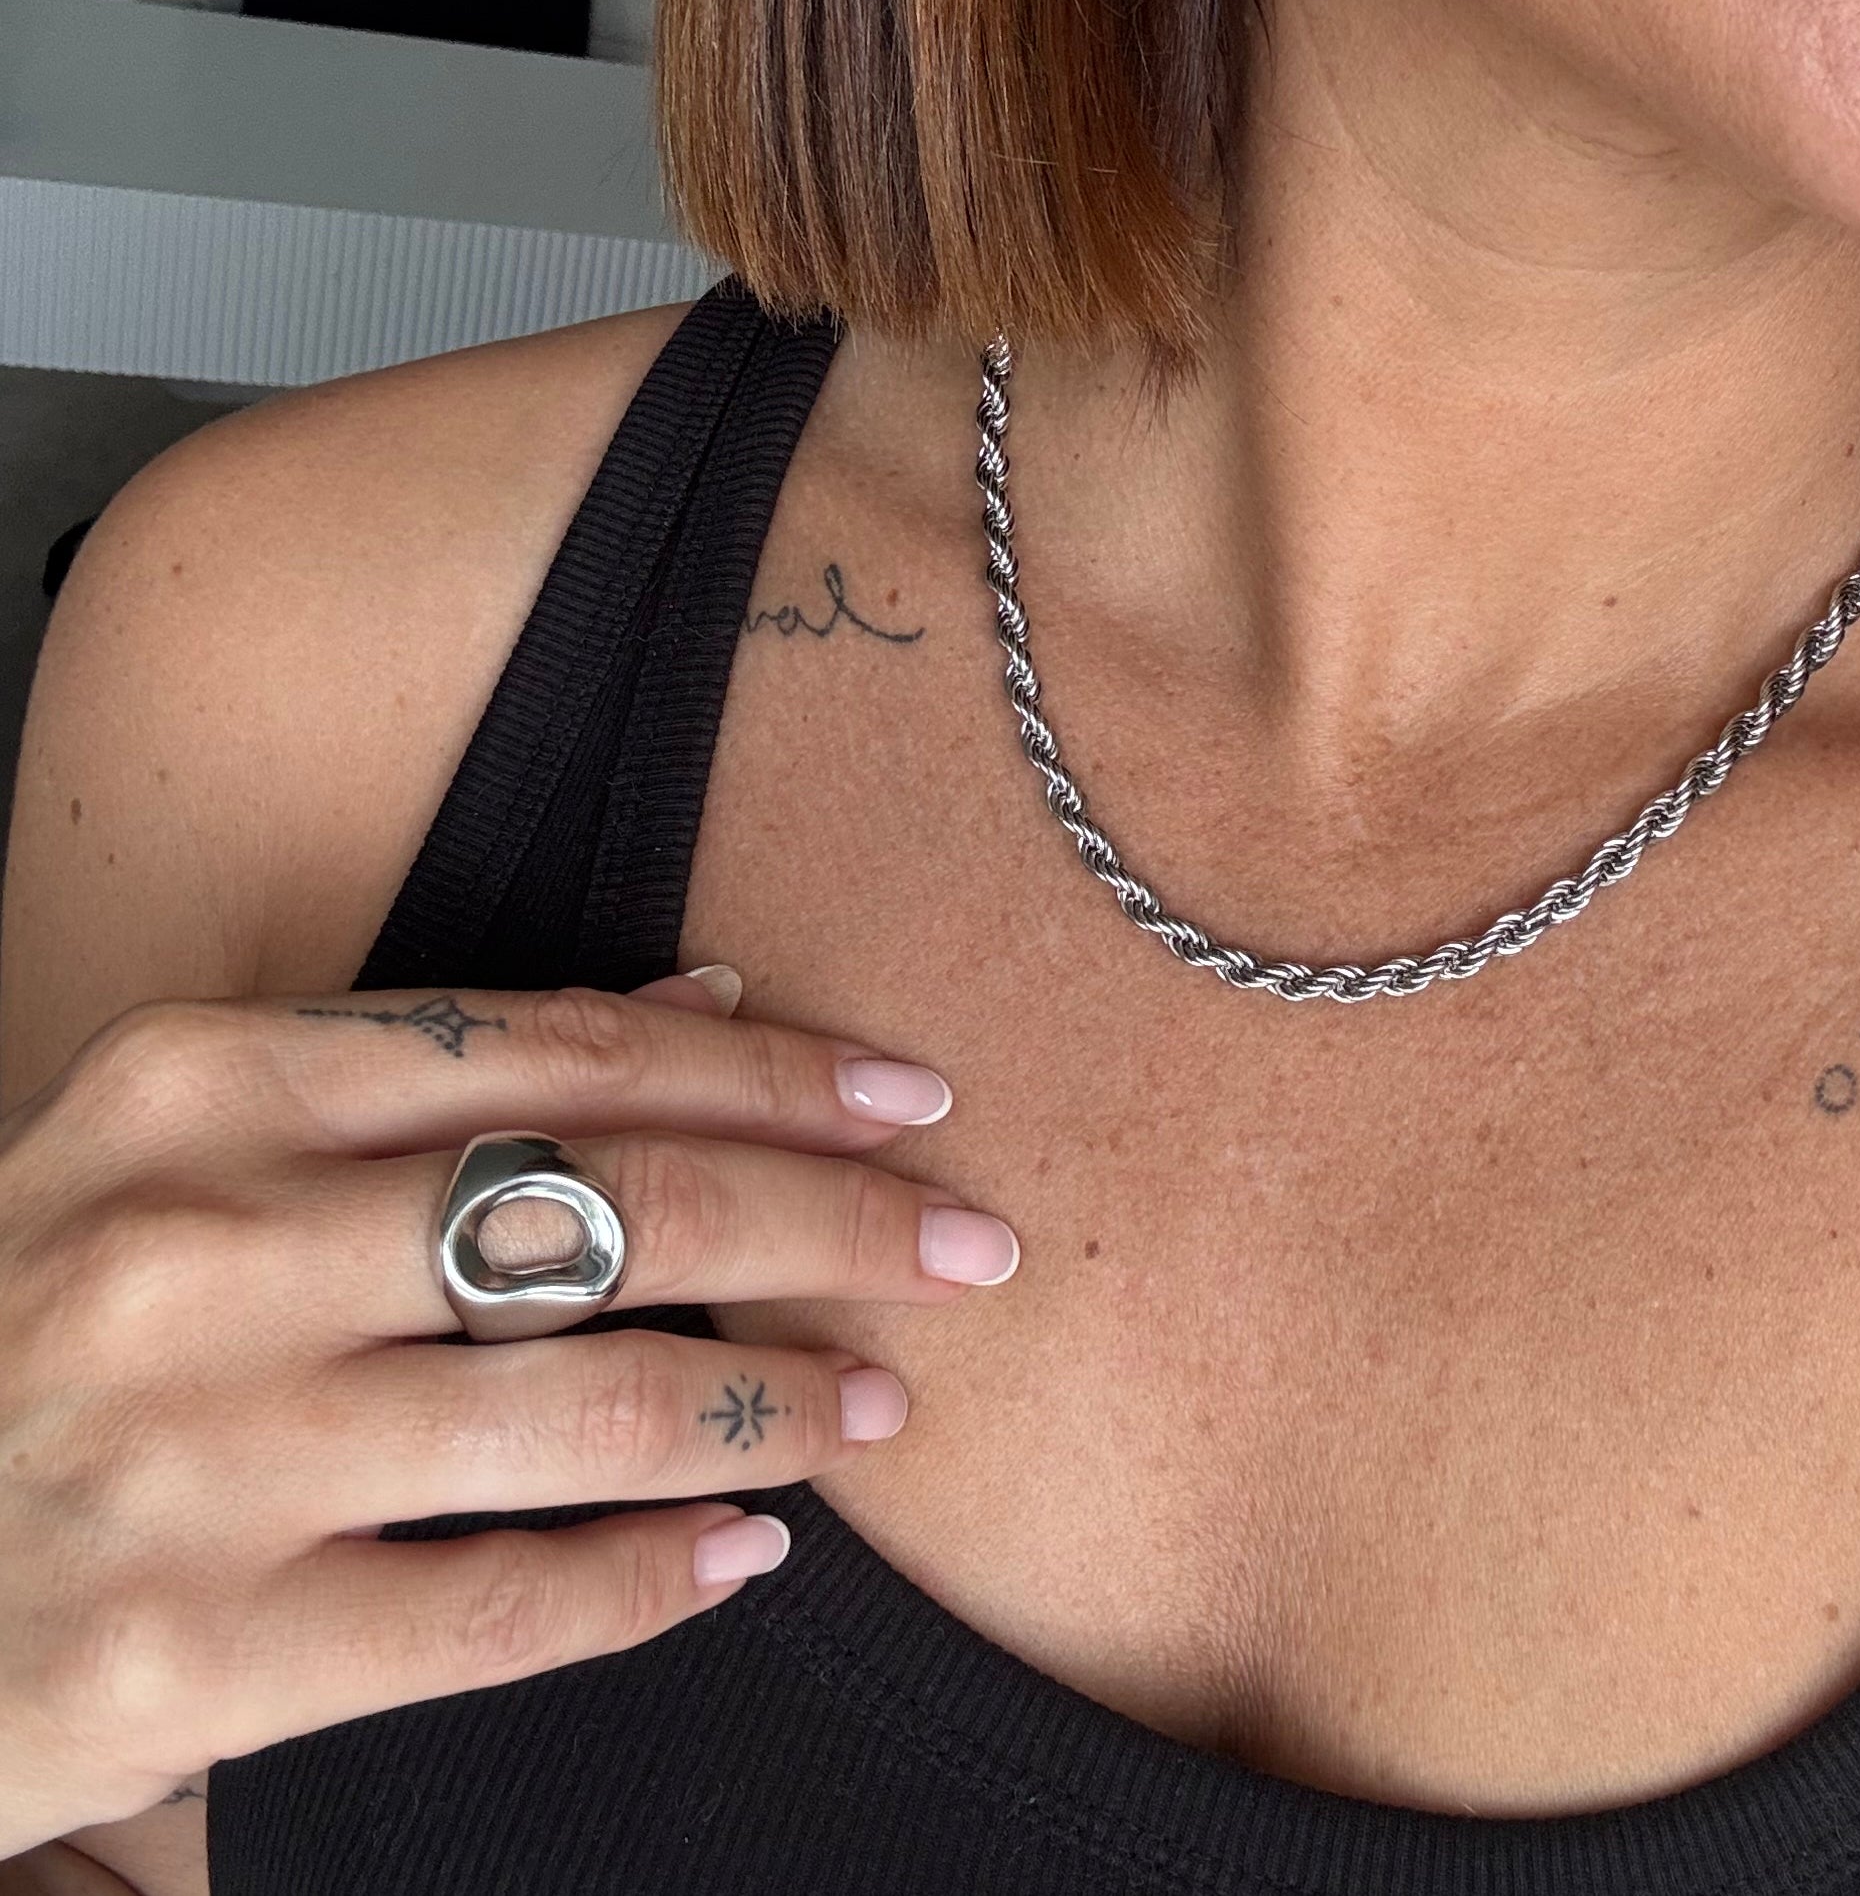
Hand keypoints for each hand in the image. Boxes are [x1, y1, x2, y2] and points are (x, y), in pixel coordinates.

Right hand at [0, 968, 1012, 1856]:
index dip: (764, 1072)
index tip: (908, 1094)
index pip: (554, 1053)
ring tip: (880, 1402)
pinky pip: (496, 1605)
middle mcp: (194, 1247)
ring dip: (772, 1406)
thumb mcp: (190, 1145)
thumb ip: (433, 1072)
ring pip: (578, 1408)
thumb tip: (705, 1004)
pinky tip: (743, 1553)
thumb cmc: (46, 1321)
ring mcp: (195, 1454)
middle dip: (829, 1220)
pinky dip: (649, 1579)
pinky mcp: (195, 1650)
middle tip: (972, 1244)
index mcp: (199, 1086)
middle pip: (602, 1210)